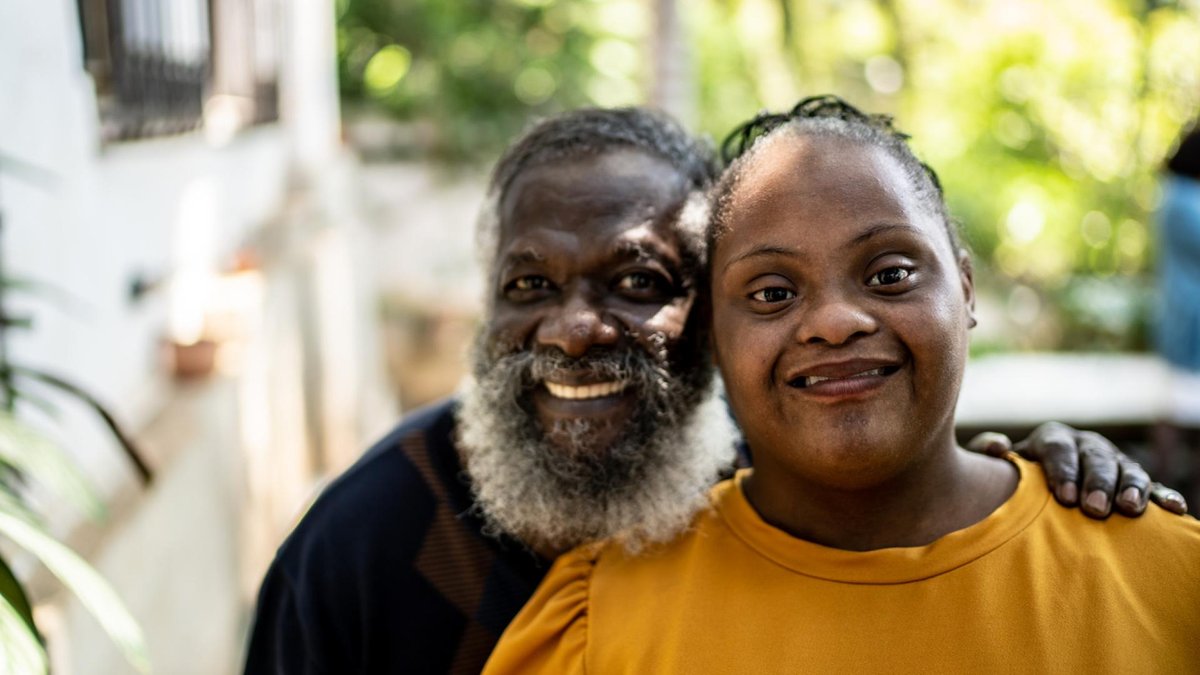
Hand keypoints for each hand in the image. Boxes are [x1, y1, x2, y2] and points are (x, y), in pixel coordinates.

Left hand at [966, 422, 1188, 518]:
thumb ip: (988, 452)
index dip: (1063, 471)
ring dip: (1131, 488)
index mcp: (1054, 438)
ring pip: (1128, 470)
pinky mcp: (1132, 483)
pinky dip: (1163, 496)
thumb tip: (999, 447)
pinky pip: (1153, 486)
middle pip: (1097, 459)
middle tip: (1094, 509)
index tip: (1064, 498)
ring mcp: (1113, 463)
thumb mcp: (996, 465)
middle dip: (1097, 483)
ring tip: (1130, 510)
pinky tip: (1175, 509)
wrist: (1035, 485)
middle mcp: (1087, 446)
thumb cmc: (1013, 477)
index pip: (1059, 449)